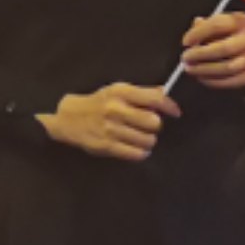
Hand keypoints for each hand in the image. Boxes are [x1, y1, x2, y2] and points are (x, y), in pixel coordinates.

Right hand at [43, 81, 178, 161]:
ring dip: (148, 140)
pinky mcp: (107, 146)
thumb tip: (165, 93)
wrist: (69, 118)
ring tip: (140, 137)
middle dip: (154, 125)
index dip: (169, 106)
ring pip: (148, 140)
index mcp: (121, 92)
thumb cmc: (98, 103)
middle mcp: (116, 109)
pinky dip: (140, 152)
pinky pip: (136, 154)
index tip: (175, 112)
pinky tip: (135, 147)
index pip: (154, 99)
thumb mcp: (117, 90)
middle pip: (154, 122)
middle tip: (147, 126)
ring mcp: (111, 129)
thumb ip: (142, 93)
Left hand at [180, 11, 244, 93]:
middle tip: (186, 58)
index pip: (217, 26)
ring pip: (228, 67)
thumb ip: (206, 25)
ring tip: (190, 69)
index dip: (198, 34)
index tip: (185, 42)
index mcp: (240, 21)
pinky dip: (214, 82)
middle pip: (224, 48)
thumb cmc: (233, 32)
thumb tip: (195, 26)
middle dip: (200, 55)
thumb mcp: (221, 22)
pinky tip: (202, 78)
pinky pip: (232, 81)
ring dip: (205, 70)